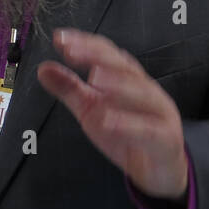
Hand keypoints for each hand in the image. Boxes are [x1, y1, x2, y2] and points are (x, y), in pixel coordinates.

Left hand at [37, 29, 187, 199]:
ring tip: (94, 78)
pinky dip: (127, 124)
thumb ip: (70, 89)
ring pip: (142, 94)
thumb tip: (43, 68)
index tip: (60, 39)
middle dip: (98, 56)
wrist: (160, 169)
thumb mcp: (92, 110)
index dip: (85, 44)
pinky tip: (106, 120)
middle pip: (124, 67)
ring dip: (118, 84)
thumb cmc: (128, 135)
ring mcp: (159, 113)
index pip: (107, 54)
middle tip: (72, 51)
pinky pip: (147, 130)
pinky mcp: (165, 139)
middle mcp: (146, 90)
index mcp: (128, 79)